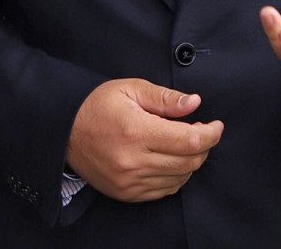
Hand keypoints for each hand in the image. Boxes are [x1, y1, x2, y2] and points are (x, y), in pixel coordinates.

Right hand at [66, 78, 223, 201]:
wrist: (64, 131)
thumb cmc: (97, 105)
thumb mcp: (130, 89)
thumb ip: (164, 98)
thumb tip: (194, 103)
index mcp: (136, 131)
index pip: (190, 140)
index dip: (211, 134)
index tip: (216, 126)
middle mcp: (134, 160)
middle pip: (190, 162)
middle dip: (204, 147)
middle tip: (201, 131)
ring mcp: (130, 181)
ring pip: (180, 178)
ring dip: (190, 162)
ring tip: (182, 143)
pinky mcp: (127, 193)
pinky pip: (164, 190)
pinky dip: (175, 176)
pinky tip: (169, 160)